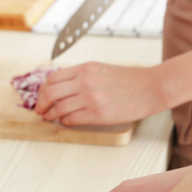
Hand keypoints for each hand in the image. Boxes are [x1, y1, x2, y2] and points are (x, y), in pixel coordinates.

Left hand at [33, 62, 166, 125]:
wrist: (152, 87)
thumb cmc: (129, 80)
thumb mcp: (101, 69)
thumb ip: (81, 76)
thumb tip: (62, 87)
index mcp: (85, 69)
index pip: (52, 79)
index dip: (42, 91)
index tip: (41, 98)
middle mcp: (85, 82)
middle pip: (50, 93)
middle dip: (41, 104)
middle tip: (39, 111)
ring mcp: (91, 98)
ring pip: (58, 108)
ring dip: (50, 116)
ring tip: (49, 118)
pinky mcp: (98, 114)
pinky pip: (71, 119)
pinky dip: (64, 122)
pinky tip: (65, 122)